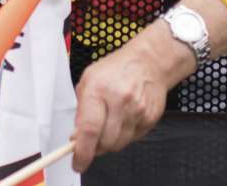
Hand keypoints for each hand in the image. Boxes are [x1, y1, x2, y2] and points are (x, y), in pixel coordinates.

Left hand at [71, 39, 169, 171]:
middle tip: (90, 142)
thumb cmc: (114, 69)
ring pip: (119, 144)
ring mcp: (138, 110)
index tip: (78, 163)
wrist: (149, 62)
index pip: (89, 129)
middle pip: (105, 142)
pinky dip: (123, 136)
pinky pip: (133, 139)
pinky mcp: (150, 118)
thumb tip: (76, 138)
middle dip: (95, 148)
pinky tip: (122, 120)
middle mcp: (120, 101)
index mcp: (98, 89)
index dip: (82, 151)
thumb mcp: (88, 80)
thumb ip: (81, 109)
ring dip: (109, 143)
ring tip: (107, 126)